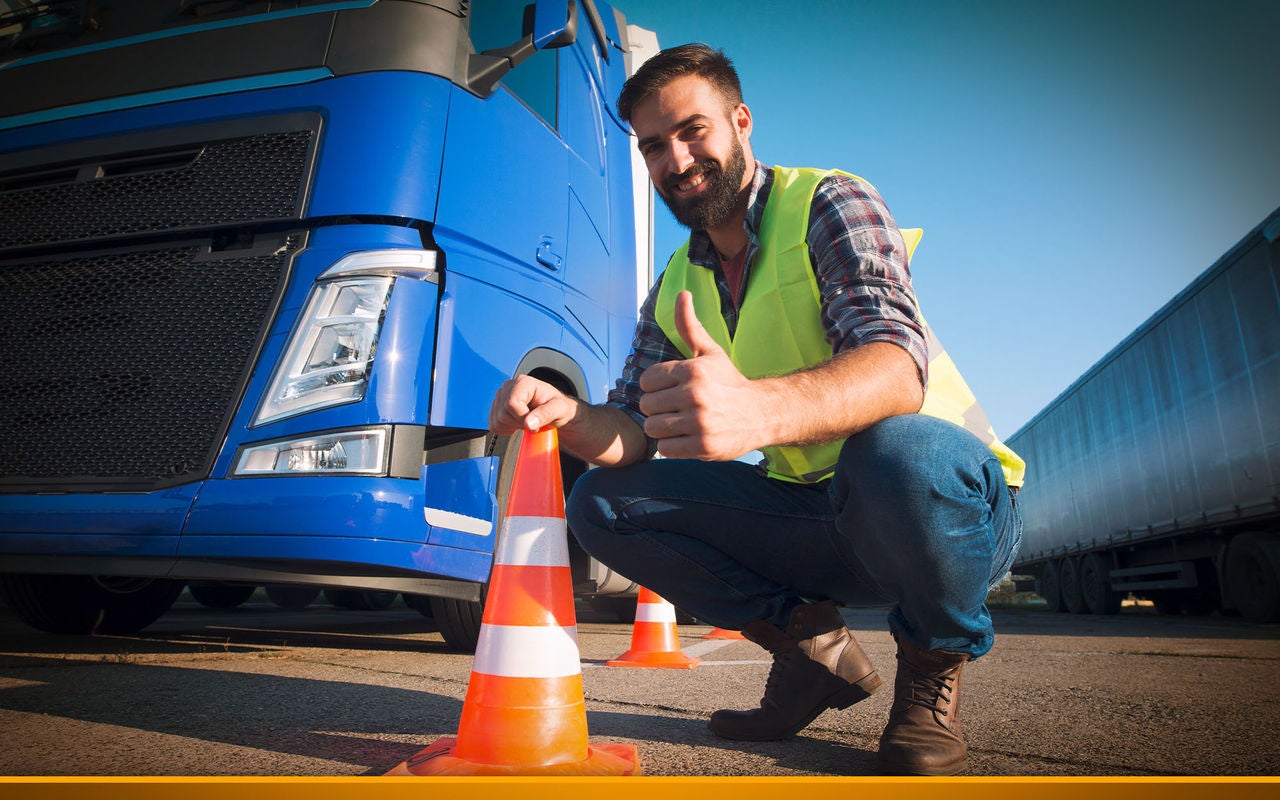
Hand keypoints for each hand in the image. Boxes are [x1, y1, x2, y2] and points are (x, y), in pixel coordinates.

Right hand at [488, 374, 578, 434]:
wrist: (554, 411)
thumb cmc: (558, 407)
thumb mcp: (559, 409)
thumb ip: (546, 414)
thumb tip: (529, 422)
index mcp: (523, 383)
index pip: (511, 403)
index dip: (522, 418)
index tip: (534, 423)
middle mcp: (509, 387)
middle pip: (502, 413)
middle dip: (518, 423)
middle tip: (532, 422)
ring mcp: (501, 397)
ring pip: (496, 420)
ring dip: (512, 426)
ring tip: (525, 421)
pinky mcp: (497, 407)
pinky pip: (493, 424)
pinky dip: (504, 429)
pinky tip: (516, 424)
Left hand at [638, 291, 763, 459]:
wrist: (761, 414)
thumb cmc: (729, 382)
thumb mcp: (709, 352)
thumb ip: (689, 326)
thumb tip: (682, 293)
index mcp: (692, 370)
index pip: (646, 381)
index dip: (656, 387)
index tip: (672, 389)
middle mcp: (695, 395)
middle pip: (647, 406)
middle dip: (658, 408)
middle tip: (677, 408)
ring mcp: (699, 422)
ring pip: (653, 428)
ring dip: (663, 429)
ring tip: (681, 424)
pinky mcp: (703, 446)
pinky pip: (665, 449)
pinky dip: (672, 447)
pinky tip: (687, 438)